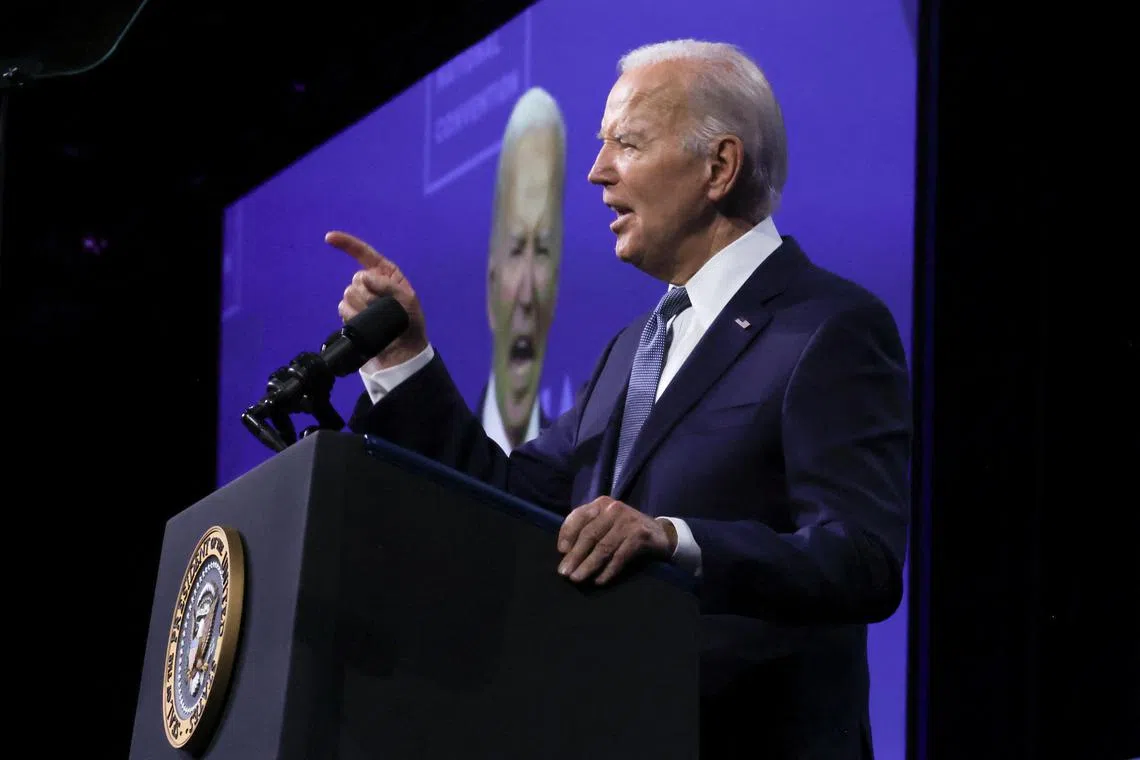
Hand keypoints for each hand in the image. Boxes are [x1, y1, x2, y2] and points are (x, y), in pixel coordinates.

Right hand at [326, 230, 428, 368]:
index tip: (329, 238)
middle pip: (356, 279)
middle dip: (369, 294)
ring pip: (348, 294)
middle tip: (383, 308)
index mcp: (386, 275)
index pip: (364, 254)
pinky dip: (353, 316)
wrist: (402, 352)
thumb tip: (364, 276)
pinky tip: (364, 323)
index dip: (347, 244)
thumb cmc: (410, 323)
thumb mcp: (408, 300)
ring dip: (362, 307)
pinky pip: (343, 308)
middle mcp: (371, 284)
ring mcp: (360, 300)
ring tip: (376, 319)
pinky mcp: (352, 314)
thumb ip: (388, 285)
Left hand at [556, 496, 676, 584]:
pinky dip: (608, 570)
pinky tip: (599, 581)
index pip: (579, 516)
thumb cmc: (626, 530)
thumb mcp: (606, 523)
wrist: (660, 533)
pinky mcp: (640, 536)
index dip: (567, 533)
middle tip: (564, 573)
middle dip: (575, 555)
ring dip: (588, 565)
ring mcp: (628, 521)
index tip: (561, 551)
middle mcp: (613, 509)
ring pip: (603, 547)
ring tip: (577, 578)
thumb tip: (565, 552)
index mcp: (601, 504)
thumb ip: (588, 529)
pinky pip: (620, 556)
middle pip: (590, 534)